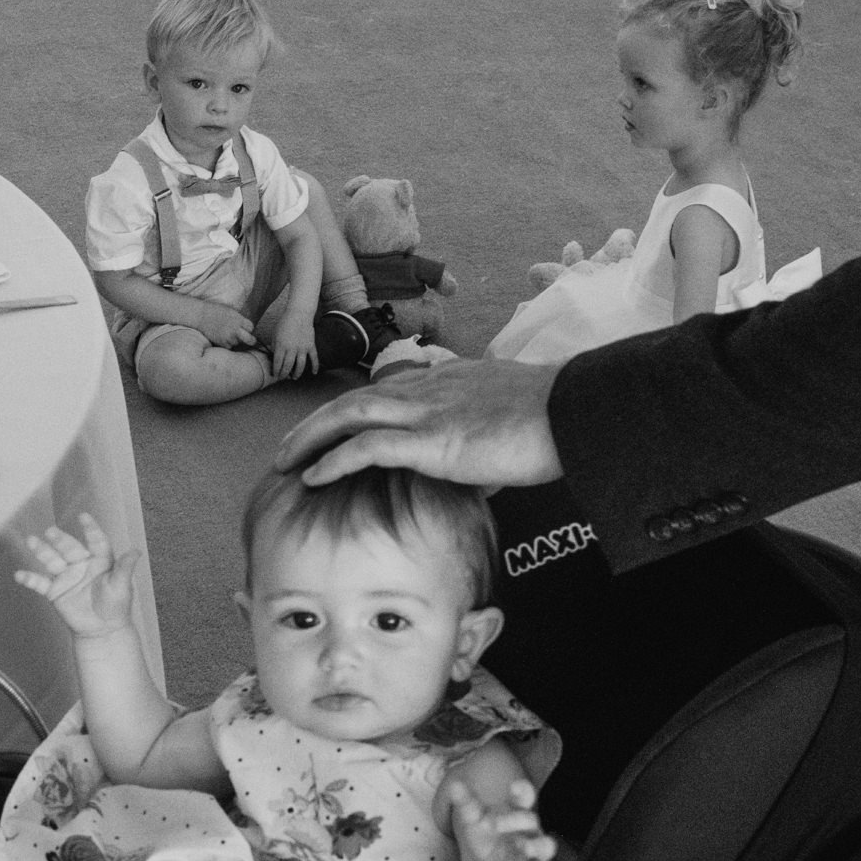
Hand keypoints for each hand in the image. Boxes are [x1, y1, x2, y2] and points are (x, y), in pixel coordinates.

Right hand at [16, 513, 139, 638]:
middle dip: (60, 539)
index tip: (84, 517)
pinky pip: (40, 583)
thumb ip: (125, 568)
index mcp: (100, 561)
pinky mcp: (55, 591)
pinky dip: (29, 579)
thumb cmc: (116, 607)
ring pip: (52, 560)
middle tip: (51, 531)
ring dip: (41, 551)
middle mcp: (81, 565)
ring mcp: (66, 577)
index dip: (90, 529)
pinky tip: (19, 575)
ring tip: (31, 541)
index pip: (96, 541)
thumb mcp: (122, 586)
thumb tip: (136, 551)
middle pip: (69, 548)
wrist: (102, 630)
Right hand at [194, 303, 258, 350]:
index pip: (251, 327)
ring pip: (237, 343)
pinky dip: (227, 344)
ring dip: (235, 340)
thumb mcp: (230, 311)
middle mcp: (235, 329)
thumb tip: (246, 327)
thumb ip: (239, 319)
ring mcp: (228, 337)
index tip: (246, 329)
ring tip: (227, 333)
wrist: (201, 316)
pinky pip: (229, 346)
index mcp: (238, 319)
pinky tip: (222, 337)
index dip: (249, 328)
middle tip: (252, 341)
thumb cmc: (215, 311)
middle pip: (249, 339)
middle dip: (251, 340)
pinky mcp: (221, 343)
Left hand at [268, 311, 318, 379]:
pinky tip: (314, 373)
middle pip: (288, 366)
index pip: (277, 363)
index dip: (276, 371)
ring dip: (297, 373)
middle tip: (282, 378)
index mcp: (281, 345)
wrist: (299, 313)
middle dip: (284, 374)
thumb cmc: (284, 323)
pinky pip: (314, 358)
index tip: (274, 375)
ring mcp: (302, 347)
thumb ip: (274, 346)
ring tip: (294, 378)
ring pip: (300, 365)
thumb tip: (274, 358)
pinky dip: (315, 366)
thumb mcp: (275, 334)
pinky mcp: (311, 345)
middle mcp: (292, 348)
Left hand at [274, 357, 564, 487]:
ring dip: (309, 439)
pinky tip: (312, 477)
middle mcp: (428, 390)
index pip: (383, 392)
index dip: (348, 414)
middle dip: (313, 425)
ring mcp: (428, 412)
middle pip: (354, 400)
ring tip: (283, 462)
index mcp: (445, 383)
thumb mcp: (507, 426)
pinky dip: (334, 460)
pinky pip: (368, 446)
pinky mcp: (432, 439)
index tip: (326, 433)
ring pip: (349, 416)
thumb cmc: (553, 423)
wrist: (577, 413)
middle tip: (285, 450)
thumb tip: (480, 476)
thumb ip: (483, 445)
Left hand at [448, 778, 557, 860]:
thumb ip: (467, 805)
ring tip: (524, 847)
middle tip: (494, 824)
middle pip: (531, 820)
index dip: (523, 790)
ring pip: (547, 845)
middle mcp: (529, 831)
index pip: (525, 797)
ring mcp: (534, 852)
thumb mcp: (475, 824)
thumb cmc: (488, 842)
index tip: (515, 786)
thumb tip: (455, 785)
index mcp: (515, 814)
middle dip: (516, 819)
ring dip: (538, 845)